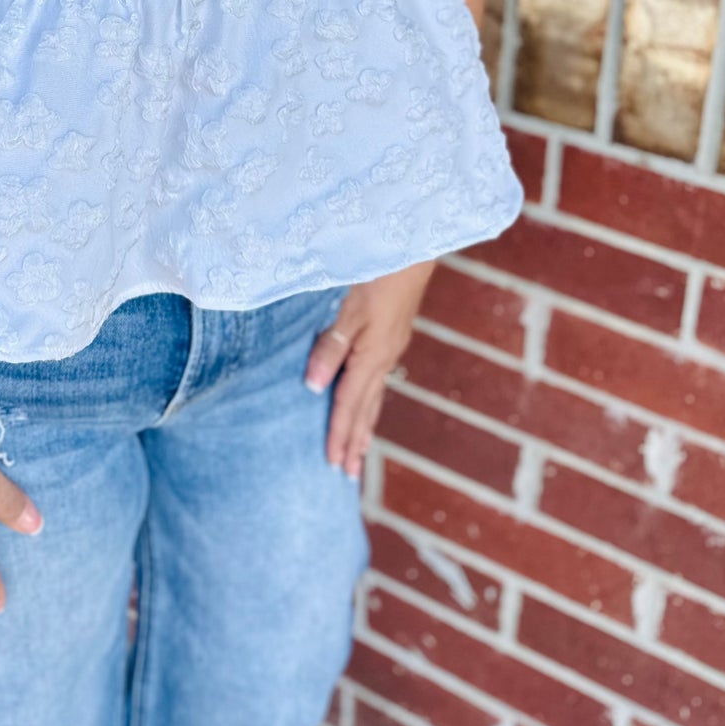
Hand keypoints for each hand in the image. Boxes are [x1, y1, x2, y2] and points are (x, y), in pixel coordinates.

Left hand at [304, 260, 436, 477]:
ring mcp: (390, 350)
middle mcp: (383, 360)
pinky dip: (370, 404)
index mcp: (371, 357)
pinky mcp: (391, 339)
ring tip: (358, 453)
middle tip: (346, 475)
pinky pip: (378, 382)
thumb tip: (314, 389)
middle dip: (354, 443)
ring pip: (374, 399)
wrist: (411, 251)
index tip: (331, 464)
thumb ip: (331, 348)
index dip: (337, 434)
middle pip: (365, 411)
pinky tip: (367, 406)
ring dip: (364, 428)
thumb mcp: (349, 310)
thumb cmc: (377, 275)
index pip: (348, 405)